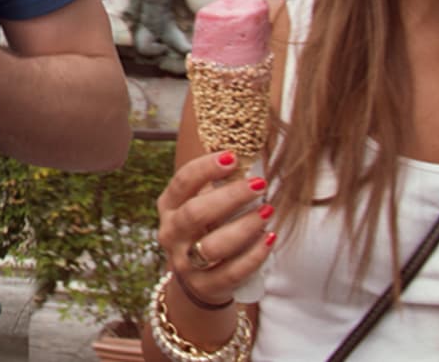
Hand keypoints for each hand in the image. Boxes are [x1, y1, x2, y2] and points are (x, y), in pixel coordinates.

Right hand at [156, 150, 273, 306]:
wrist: (197, 280)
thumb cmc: (205, 231)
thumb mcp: (200, 206)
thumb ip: (215, 186)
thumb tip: (246, 154)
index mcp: (169, 206)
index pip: (182, 182)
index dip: (206, 168)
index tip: (233, 157)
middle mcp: (171, 233)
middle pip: (196, 213)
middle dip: (230, 196)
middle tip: (259, 184)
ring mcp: (185, 262)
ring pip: (213, 246)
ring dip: (244, 227)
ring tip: (267, 212)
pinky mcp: (206, 285)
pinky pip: (232, 272)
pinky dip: (254, 255)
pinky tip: (269, 238)